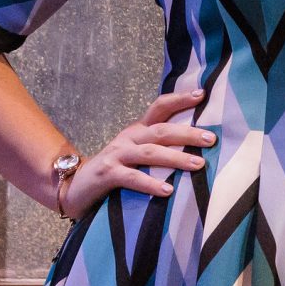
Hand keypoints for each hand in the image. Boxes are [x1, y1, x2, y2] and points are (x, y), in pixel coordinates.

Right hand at [58, 87, 215, 215]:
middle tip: (211, 139)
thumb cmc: (114, 171)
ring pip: (150, 153)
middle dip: (188, 134)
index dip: (179, 99)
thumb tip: (199, 149)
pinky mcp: (107, 174)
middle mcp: (128, 138)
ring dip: (176, 158)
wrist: (73, 187)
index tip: (202, 94)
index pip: (160, 108)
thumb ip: (159, 149)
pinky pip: (132, 178)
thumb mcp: (136, 155)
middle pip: (161, 131)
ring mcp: (117, 155)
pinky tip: (167, 190)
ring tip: (198, 165)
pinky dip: (150, 183)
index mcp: (138, 131)